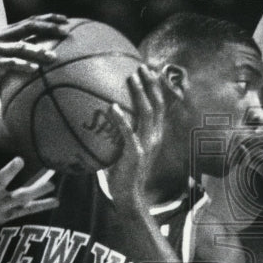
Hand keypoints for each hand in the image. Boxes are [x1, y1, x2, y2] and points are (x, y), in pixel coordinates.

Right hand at [0, 13, 69, 102]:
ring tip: (53, 57)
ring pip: (22, 46)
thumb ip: (29, 48)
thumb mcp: (15, 56)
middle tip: (66, 32)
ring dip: (39, 51)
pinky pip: (11, 63)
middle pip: (29, 26)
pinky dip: (24, 66)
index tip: (67, 20)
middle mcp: (2, 36)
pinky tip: (36, 69)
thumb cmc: (2, 72)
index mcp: (9, 32)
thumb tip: (54, 47)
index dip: (49, 18)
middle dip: (49, 28)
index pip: (32, 20)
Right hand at [0, 130, 58, 233]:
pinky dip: (42, 206)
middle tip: (20, 159)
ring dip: (36, 191)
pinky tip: (57, 200)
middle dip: (9, 172)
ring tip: (51, 184)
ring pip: (20, 197)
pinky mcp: (11, 214)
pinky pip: (29, 210)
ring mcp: (2, 205)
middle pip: (1, 182)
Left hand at [104, 65, 164, 208]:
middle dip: (151, 84)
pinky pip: (129, 132)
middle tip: (141, 67)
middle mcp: (155, 137)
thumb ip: (119, 132)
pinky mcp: (136, 153)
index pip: (160, 107)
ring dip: (140, 93)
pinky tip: (112, 106)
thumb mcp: (125, 147)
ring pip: (147, 113)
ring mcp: (147, 145)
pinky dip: (121, 118)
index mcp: (155, 135)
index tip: (149, 71)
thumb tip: (102, 115)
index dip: (157, 88)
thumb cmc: (123, 172)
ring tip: (131, 78)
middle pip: (157, 104)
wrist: (128, 194)